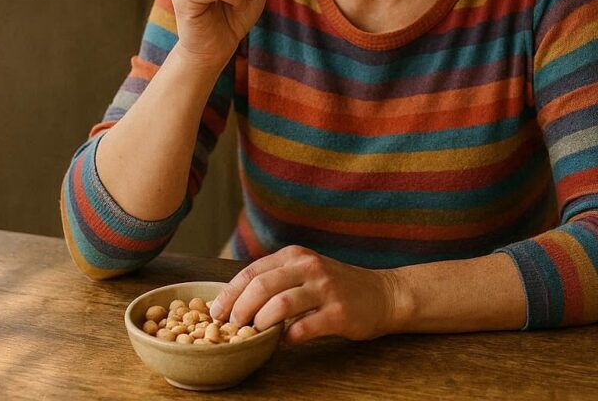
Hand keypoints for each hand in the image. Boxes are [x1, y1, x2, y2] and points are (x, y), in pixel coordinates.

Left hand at [209, 245, 397, 344]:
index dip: (229, 293)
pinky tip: (286, 341)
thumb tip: (236, 302)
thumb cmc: (336, 286)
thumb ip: (277, 279)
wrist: (382, 294)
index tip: (215, 312)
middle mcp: (309, 266)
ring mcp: (325, 288)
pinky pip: (304, 327)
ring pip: (280, 304)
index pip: (252, 270)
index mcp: (295, 255)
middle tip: (232, 328)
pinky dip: (289, 338)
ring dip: (262, 323)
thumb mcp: (306, 271)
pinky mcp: (339, 312)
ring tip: (256, 334)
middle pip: (261, 286)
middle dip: (240, 309)